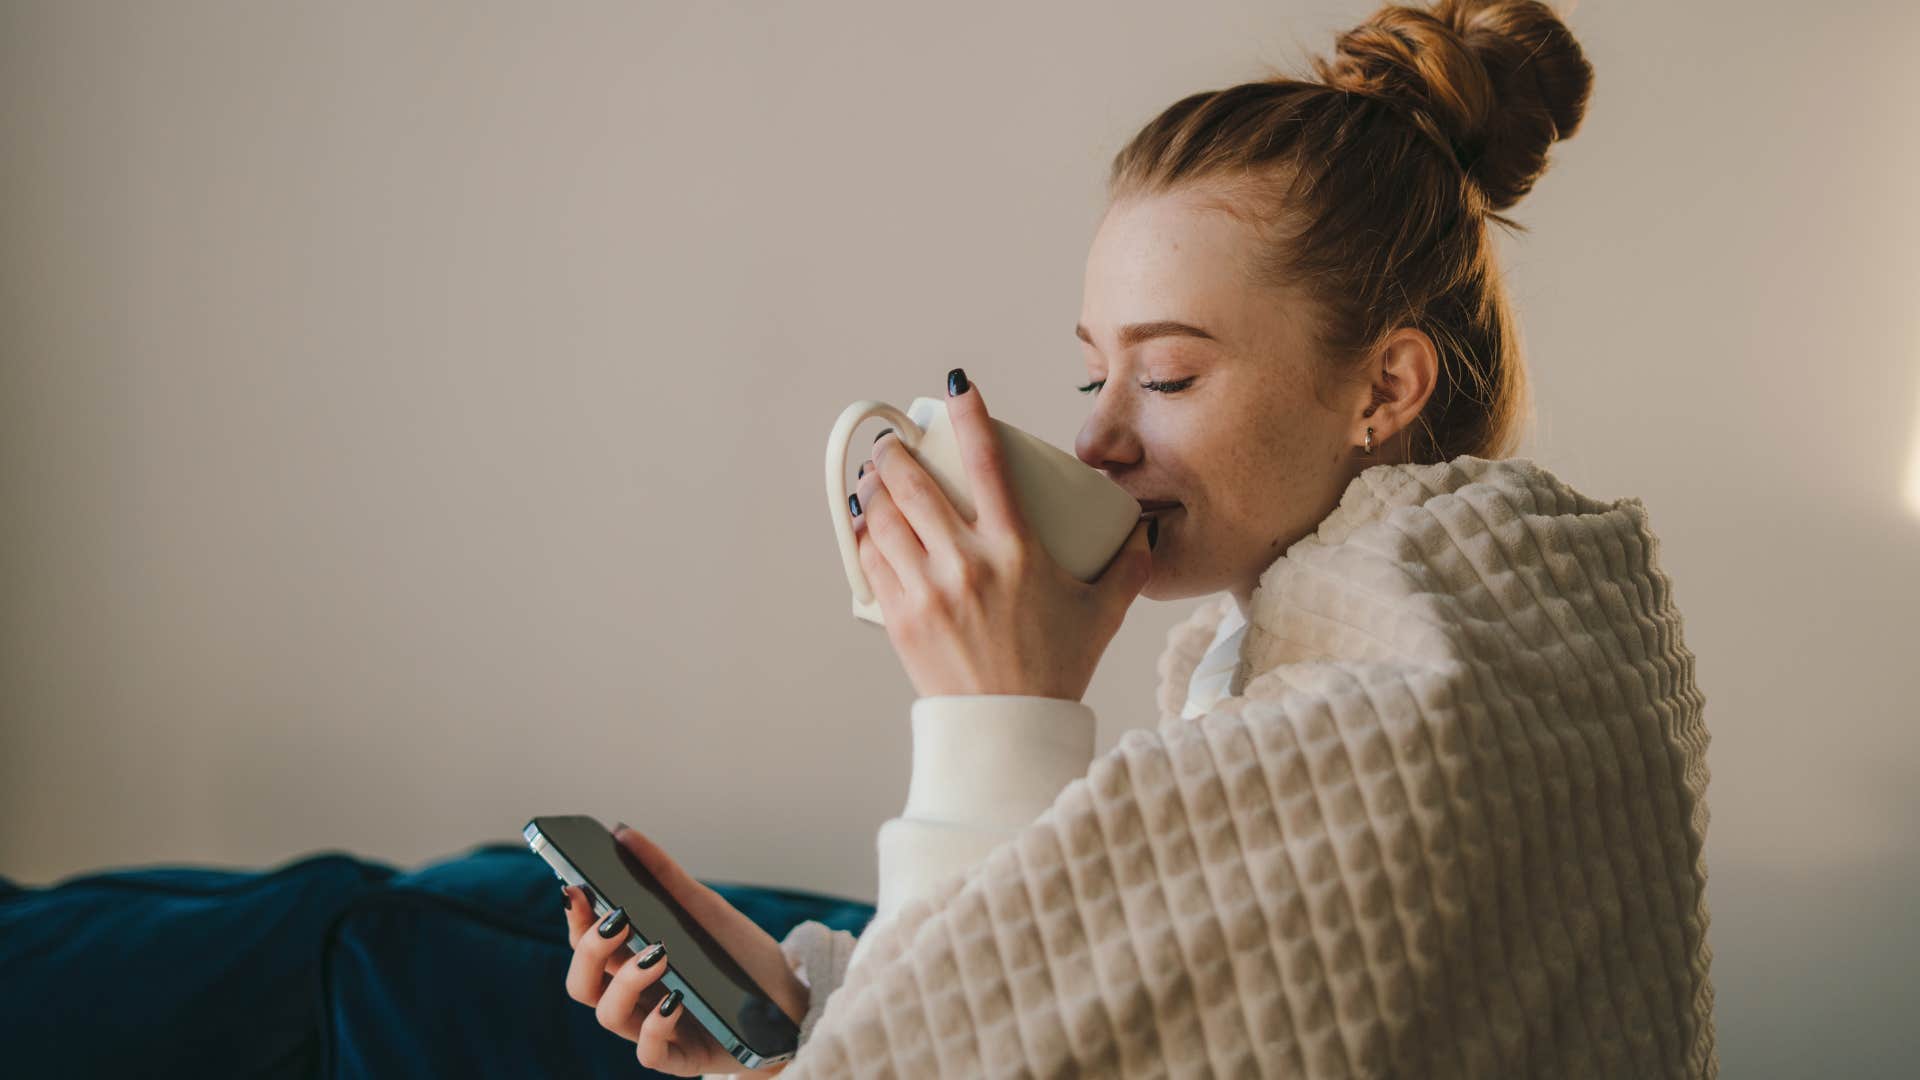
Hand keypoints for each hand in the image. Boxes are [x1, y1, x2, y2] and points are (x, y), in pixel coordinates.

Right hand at [562, 824, 805, 1075]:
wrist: (792, 1001)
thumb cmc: (741, 957)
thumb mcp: (705, 910)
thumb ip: (664, 876)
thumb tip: (623, 833)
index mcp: (632, 962)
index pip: (585, 944)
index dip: (575, 919)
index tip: (576, 888)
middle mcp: (636, 997)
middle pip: (583, 984)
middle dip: (589, 952)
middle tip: (617, 921)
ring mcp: (655, 1030)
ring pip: (609, 1016)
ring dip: (624, 982)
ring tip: (657, 953)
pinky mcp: (683, 1059)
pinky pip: (651, 1053)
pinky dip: (656, 1025)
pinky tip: (675, 998)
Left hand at [848, 368, 1153, 700]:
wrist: (1010, 730)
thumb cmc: (1056, 670)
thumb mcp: (1101, 613)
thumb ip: (1126, 569)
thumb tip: (1143, 535)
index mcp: (1017, 551)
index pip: (989, 463)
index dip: (971, 414)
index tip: (958, 385)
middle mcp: (968, 563)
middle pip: (915, 483)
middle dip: (898, 453)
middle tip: (897, 444)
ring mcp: (928, 590)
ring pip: (882, 518)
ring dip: (874, 490)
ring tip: (875, 479)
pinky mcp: (899, 618)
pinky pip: (870, 561)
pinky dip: (864, 538)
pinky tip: (866, 528)